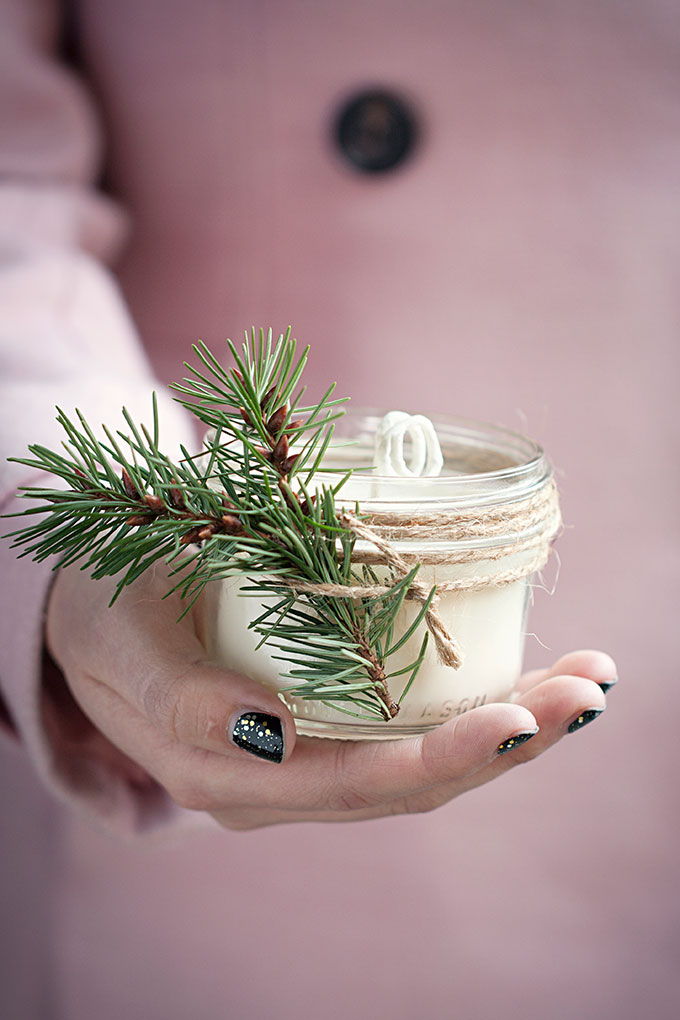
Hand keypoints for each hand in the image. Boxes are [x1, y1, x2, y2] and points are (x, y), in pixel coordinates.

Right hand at [46, 562, 615, 829]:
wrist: (93, 613)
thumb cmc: (104, 614)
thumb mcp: (119, 644)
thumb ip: (177, 700)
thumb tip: (269, 736)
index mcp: (226, 774)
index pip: (358, 784)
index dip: (444, 757)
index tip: (519, 715)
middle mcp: (280, 780)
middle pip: (414, 782)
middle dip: (511, 740)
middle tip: (591, 686)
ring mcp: (307, 755)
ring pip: (423, 759)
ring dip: (513, 723)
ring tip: (588, 679)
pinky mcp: (324, 721)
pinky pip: (408, 726)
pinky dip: (475, 702)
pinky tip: (530, 674)